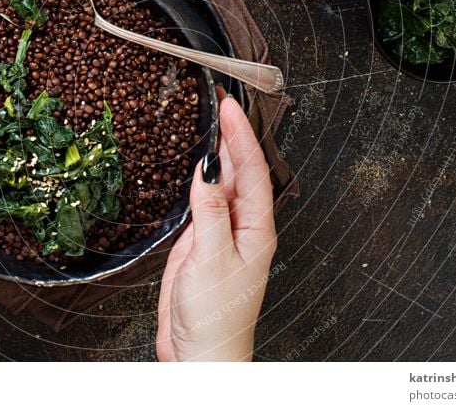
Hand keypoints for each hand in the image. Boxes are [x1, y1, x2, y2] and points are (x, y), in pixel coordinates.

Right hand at [157, 93, 276, 360]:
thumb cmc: (216, 317)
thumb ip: (210, 211)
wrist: (199, 353)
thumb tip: (209, 169)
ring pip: (226, 183)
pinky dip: (203, 177)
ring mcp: (224, 232)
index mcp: (257, 229)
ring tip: (212, 122)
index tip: (229, 107)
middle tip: (221, 103)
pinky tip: (198, 165)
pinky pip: (206, 200)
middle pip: (243, 171)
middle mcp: (244, 226)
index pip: (254, 170)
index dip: (241, 136)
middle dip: (233, 136)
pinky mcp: (203, 241)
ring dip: (220, 153)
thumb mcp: (212, 258)